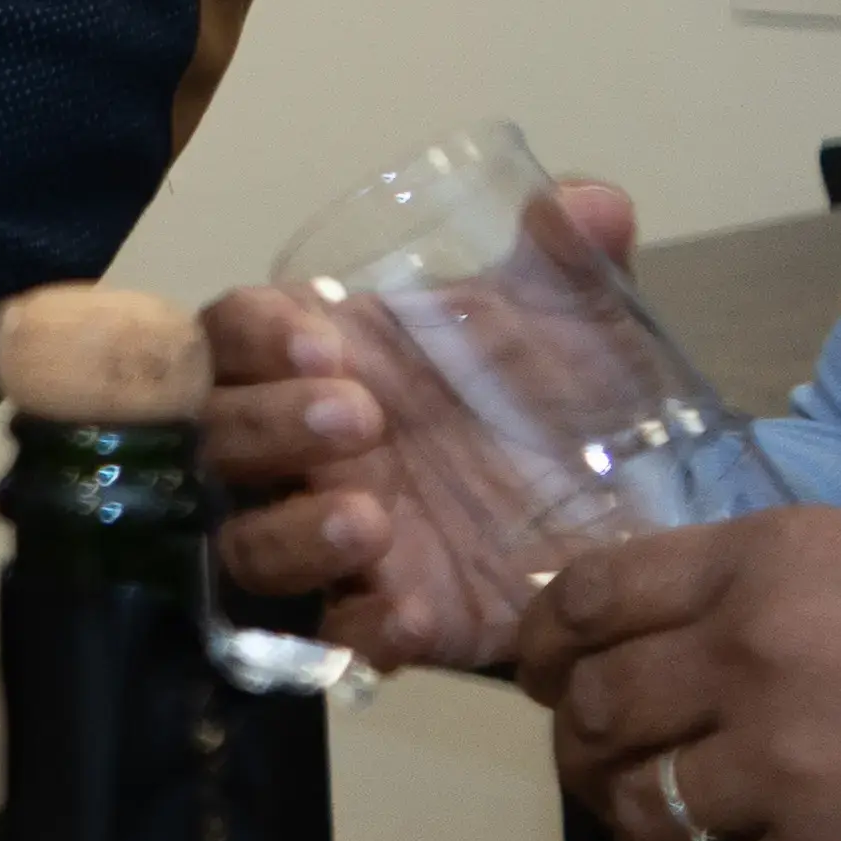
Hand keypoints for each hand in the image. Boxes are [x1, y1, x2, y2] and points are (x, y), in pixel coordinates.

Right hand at [197, 181, 637, 675]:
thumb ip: (567, 259)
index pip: (228, 334)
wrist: (623, 510)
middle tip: (360, 418)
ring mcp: (326, 538)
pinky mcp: (377, 615)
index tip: (323, 343)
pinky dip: (360, 628)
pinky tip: (410, 615)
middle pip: (217, 438)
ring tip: (369, 522)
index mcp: (314, 359)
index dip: (254, 338)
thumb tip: (592, 203)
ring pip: (246, 544)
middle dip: (269, 426)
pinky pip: (330, 637)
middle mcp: (297, 449)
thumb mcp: (562, 319)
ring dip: (292, 534)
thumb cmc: (551, 394)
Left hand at [523, 507, 840, 840]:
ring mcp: (787, 772)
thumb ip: (764, 590)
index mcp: (767, 563)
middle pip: (595, 709)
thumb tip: (658, 632)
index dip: (547, 644)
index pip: (591, 595)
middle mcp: (755, 656)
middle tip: (610, 773)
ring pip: (634, 813)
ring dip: (636, 840)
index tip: (544, 678)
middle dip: (583, 748)